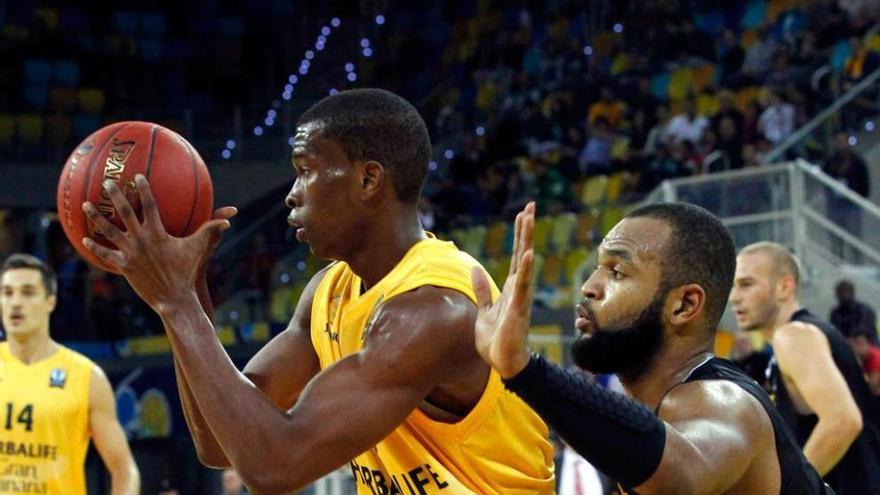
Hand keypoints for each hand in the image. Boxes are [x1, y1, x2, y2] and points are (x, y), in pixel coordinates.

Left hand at [82, 175, 235, 311]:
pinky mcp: (123, 266)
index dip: (144, 189)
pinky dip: (95, 246)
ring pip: (109, 231)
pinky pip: (106, 254)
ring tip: (86, 204)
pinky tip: (83, 239)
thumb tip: (229, 219)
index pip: (149, 205)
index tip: (137, 176)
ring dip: (96, 217)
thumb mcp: (199, 248)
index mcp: (158, 232)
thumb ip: (211, 230)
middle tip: (107, 182)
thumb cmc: (188, 271)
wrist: (173, 297)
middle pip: (125, 212)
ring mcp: (130, 253)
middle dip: (115, 195)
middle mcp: (141, 239)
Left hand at [471, 202, 535, 378]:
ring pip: (523, 262)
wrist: (503, 363)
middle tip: (531, 205)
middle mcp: (518, 288)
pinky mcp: (517, 309)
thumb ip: (481, 290)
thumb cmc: (496, 340)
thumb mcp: (483, 310)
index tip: (523, 213)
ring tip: (530, 218)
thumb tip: (475, 269)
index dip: (519, 234)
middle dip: (526, 229)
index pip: (515, 254)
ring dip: (526, 240)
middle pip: (522, 251)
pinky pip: (521, 286)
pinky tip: (528, 253)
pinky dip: (525, 269)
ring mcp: (519, 297)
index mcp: (510, 287)